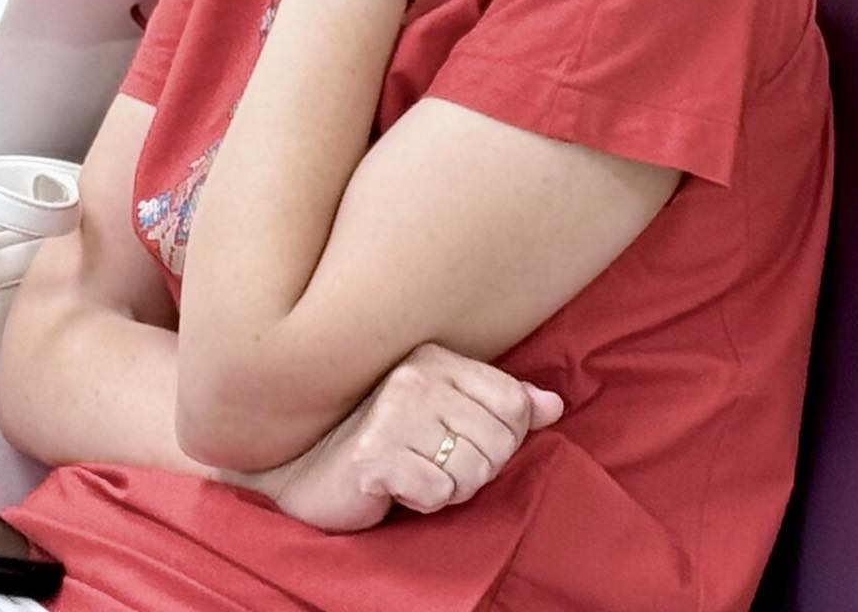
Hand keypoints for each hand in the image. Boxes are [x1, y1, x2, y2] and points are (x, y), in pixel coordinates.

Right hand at [233, 343, 563, 533]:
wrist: (302, 468)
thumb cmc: (382, 440)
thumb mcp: (445, 413)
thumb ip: (502, 404)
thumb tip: (555, 406)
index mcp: (438, 358)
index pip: (516, 404)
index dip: (501, 439)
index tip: (461, 442)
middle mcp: (417, 375)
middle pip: (499, 444)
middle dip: (474, 469)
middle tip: (430, 463)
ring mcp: (394, 412)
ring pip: (474, 473)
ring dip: (448, 488)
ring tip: (413, 473)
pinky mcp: (375, 454)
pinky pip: (439, 493)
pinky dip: (422, 501)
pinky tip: (393, 487)